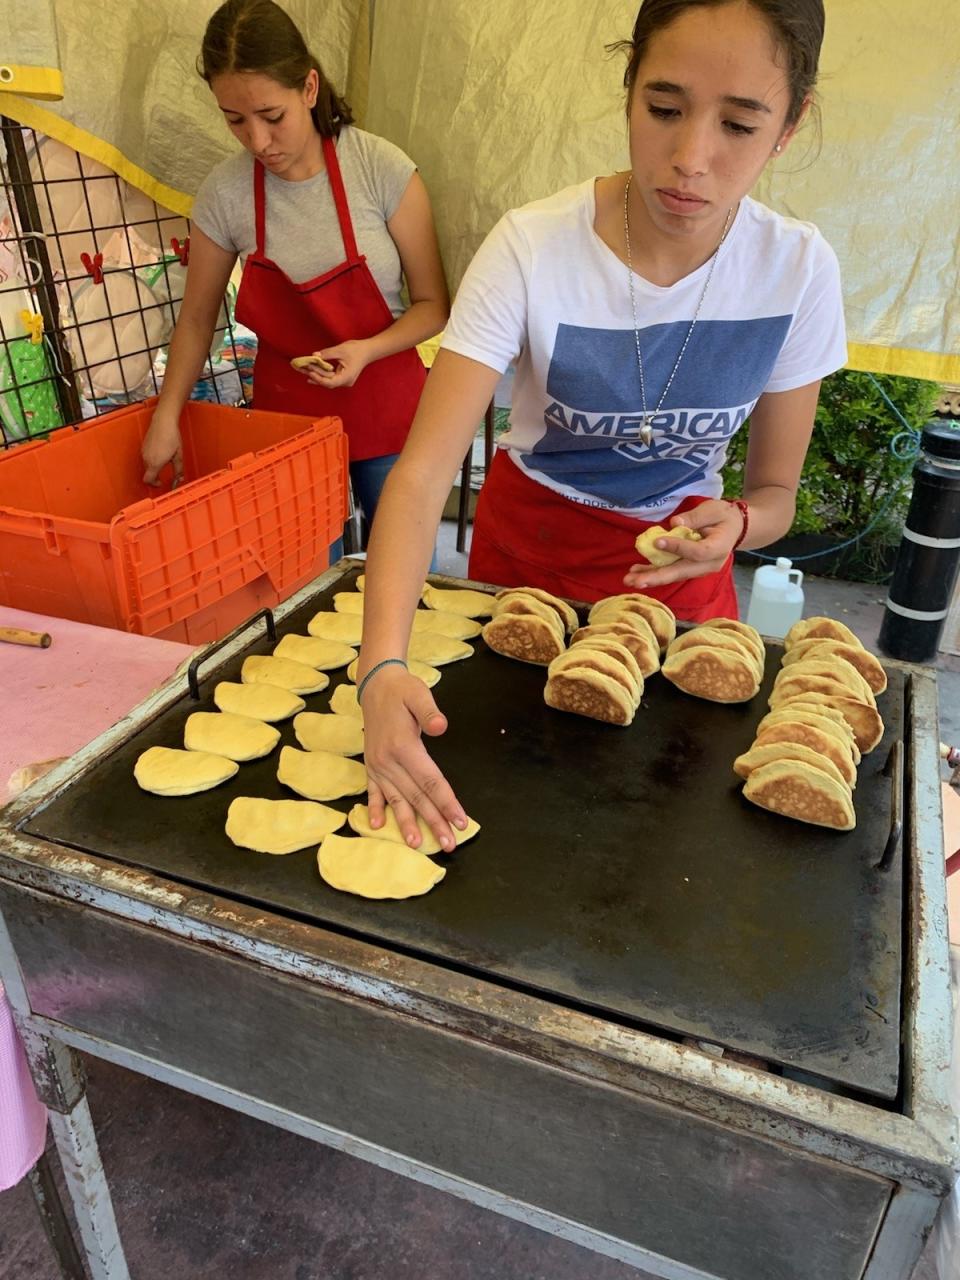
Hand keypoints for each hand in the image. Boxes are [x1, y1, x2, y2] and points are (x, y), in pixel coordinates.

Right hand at [142, 412, 182, 486]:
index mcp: (155, 463)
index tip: (161, 483)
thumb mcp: (178, 455)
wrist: (163, 421)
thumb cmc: (171, 436)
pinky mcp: (143, 446)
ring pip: (146, 465)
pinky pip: (146, 457)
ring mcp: (144, 452)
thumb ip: (178, 469)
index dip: (154, 484)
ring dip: (154, 467)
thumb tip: (179, 479)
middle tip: (164, 475)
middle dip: (155, 476)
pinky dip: (152, 460)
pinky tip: (160, 453)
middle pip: (147, 473)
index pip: (148, 480)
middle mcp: (146, 458)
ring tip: (164, 461)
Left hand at [304, 339, 374, 388]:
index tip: (310, 373)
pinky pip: (330, 377)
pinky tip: (311, 373)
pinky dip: (321, 374)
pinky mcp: (342, 377)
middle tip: (301, 369)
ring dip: (316, 374)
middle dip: (314, 375)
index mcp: (347, 377)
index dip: (319, 379)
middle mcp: (345, 381)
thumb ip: (327, 354)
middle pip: (327, 382)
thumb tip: (314, 356)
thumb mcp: (340, 350)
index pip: (331, 382)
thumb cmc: (357, 350)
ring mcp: (344, 380)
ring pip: (328, 380)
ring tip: (303, 370)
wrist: (368, 351)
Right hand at [360, 664, 467, 852]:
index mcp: (403, 746)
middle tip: (449, 844)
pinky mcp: (371, 765)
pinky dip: (376, 808)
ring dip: (406, 823)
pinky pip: (374, 791)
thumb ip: (429, 711)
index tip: (461, 821)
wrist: (375, 686)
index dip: (447, 803)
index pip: (431, 781)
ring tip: (416, 844)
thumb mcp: (418, 694)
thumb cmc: (402, 691)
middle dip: (434, 821)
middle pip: (416, 797)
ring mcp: (378, 765)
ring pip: (397, 799)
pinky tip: (378, 826)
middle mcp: (388, 761)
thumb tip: (441, 726)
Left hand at [624, 499, 744, 589]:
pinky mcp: (689, 568)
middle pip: (681, 572)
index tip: (657, 541)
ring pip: (673, 575)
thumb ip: (695, 517)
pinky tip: (635, 572)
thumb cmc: (724, 517)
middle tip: (635, 580)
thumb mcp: (713, 510)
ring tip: (629, 579)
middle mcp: (709, 564)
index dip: (678, 548)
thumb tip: (675, 524)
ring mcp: (699, 569)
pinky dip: (653, 572)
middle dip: (657, 577)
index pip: (698, 552)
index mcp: (719, 548)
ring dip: (650, 577)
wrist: (734, 529)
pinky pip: (670, 571)